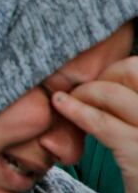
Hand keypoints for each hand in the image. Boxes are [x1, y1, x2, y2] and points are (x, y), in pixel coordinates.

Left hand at [51, 57, 137, 192]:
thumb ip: (132, 108)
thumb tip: (103, 82)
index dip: (116, 69)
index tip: (97, 80)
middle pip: (132, 71)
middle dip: (100, 75)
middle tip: (79, 90)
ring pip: (112, 93)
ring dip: (83, 93)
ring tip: (65, 100)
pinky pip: (102, 123)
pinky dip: (76, 111)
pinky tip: (61, 107)